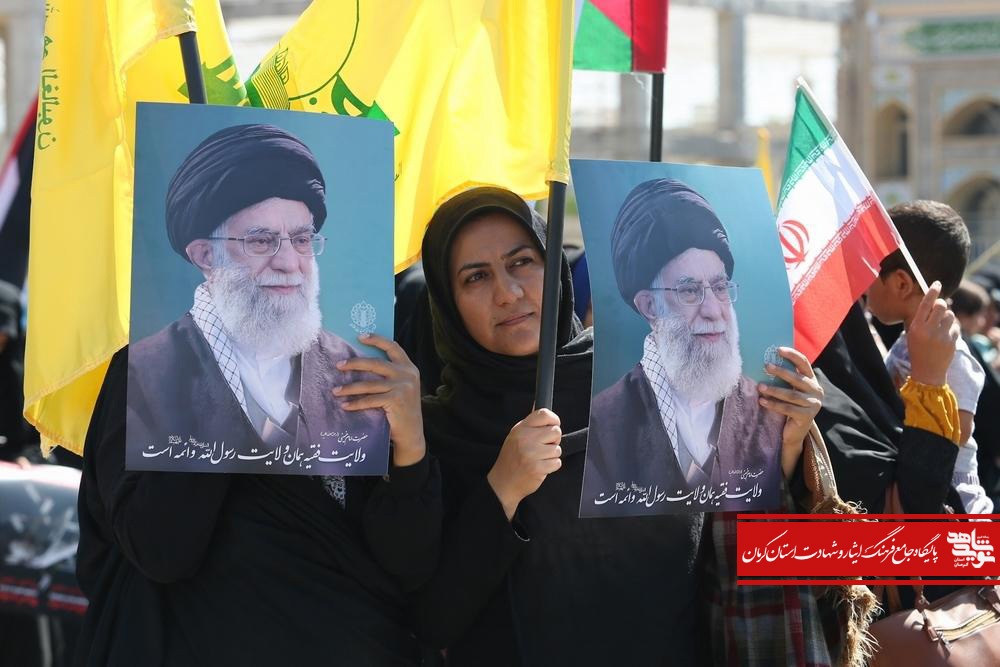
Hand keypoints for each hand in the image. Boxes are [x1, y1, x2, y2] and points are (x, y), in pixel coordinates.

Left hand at [333, 333, 425, 467]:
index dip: (377, 340)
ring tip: (335, 390)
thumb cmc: (402, 409)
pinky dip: (355, 403)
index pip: (393, 347)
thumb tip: (361, 363)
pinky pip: (369, 400)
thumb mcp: (401, 387)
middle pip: (375, 363)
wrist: (412, 433)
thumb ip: (390, 374)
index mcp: (409, 367)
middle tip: (339, 365)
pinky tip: (345, 406)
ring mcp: (402, 387)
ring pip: (369, 384)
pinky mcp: (395, 400)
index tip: (360, 336)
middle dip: (354, 363)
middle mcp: (407, 374)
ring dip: (349, 388)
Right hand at [487, 409, 561, 519]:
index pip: (543, 414)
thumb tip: (538, 402)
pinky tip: (541, 466)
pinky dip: (552, 466)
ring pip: (557, 449)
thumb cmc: (511, 458)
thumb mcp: (516, 435)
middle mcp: (526, 439)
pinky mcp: (538, 468)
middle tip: (544, 446)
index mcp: (521, 429)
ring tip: (539, 458)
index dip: (554, 419)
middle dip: (553, 440)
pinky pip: (557, 462)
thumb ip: (530, 422)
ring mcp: (531, 454)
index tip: (554, 424)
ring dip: (551, 455)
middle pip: (555, 431)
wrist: (503, 482)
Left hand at [758, 347, 823, 478]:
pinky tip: (762, 401)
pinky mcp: (807, 417)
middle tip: (766, 366)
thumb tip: (765, 362)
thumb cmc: (789, 405)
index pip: (804, 363)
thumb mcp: (789, 389)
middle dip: (781, 372)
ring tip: (760, 387)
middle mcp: (816, 391)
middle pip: (798, 379)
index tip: (778, 350)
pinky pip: (788, 409)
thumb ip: (784, 378)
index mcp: (812, 380)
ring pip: (792, 395)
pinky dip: (774, 404)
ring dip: (774, 390)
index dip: (792, 355)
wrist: (795, 431)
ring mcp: (814, 404)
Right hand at [907, 281, 958, 386]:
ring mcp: (942, 336)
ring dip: (947, 317)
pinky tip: (945, 336)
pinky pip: (956, 327)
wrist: (927, 371)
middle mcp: (929, 330)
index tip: (937, 283)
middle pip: (942, 306)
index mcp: (916, 327)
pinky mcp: (952, 341)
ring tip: (941, 326)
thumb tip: (935, 303)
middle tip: (940, 307)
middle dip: (942, 304)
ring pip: (951, 315)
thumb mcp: (913, 334)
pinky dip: (952, 328)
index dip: (932, 291)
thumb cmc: (917, 350)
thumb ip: (922, 319)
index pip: (926, 304)